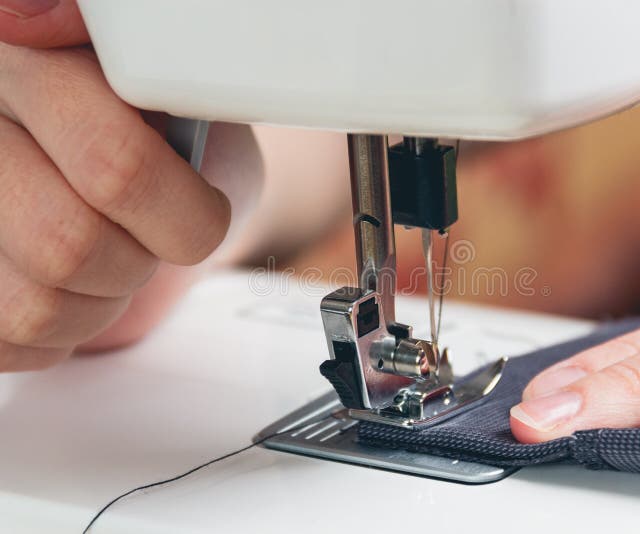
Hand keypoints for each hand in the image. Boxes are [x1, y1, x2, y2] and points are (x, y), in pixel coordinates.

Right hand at [0, 2, 257, 369]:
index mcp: (35, 65)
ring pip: (35, 305)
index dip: (186, 214)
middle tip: (153, 237)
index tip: (207, 210)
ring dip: (104, 303)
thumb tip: (29, 17)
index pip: (115, 164)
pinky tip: (76, 288)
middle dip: (140, 262)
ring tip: (115, 262)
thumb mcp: (193, 96)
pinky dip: (67, 332)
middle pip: (70, 244)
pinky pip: (12, 340)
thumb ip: (152, 69)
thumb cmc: (185, 142)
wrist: (170, 188)